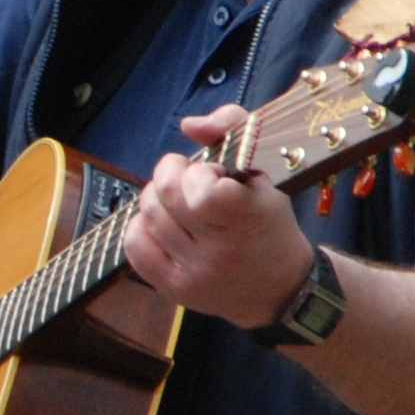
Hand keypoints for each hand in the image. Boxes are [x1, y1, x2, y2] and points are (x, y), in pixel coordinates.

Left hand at [120, 108, 322, 329]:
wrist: (278, 288)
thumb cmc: (269, 225)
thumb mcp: (265, 174)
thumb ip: (231, 130)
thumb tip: (188, 125)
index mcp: (250, 221)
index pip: (202, 192)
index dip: (199, 173)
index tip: (213, 175)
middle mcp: (221, 252)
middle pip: (165, 195)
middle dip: (171, 173)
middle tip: (187, 177)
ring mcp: (195, 273)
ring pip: (148, 214)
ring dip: (158, 197)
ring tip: (179, 201)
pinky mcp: (174, 289)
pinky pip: (135, 244)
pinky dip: (143, 225)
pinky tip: (163, 224)